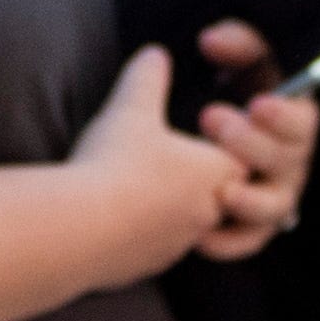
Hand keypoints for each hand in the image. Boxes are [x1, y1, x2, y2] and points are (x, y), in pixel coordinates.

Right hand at [68, 44, 248, 270]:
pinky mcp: (145, 267)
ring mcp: (176, 245)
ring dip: (165, 208)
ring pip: (184, 226)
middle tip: (170, 161)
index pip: (241, 160)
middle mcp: (206, 214)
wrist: (78, 230)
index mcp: (216, 173)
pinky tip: (111, 219)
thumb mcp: (131, 107)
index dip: (226, 146)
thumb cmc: (114, 165)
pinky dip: (137, 234)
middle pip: (218, 196)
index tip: (204, 135)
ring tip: (136, 189)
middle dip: (195, 179)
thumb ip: (148, 77)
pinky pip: (150, 248)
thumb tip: (154, 53)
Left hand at [180, 17, 319, 259]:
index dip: (284, 116)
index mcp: (292, 119)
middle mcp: (290, 160)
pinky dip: (228, 242)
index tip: (257, 104)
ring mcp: (274, 195)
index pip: (303, 120)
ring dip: (250, 199)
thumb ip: (235, 42)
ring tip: (221, 191)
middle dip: (252, 144)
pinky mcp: (251, 227)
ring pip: (274, 207)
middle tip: (211, 122)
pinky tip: (200, 235)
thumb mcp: (239, 58)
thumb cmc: (232, 89)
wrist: (205, 137)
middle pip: (287, 160)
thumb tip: (211, 40)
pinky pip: (248, 241)